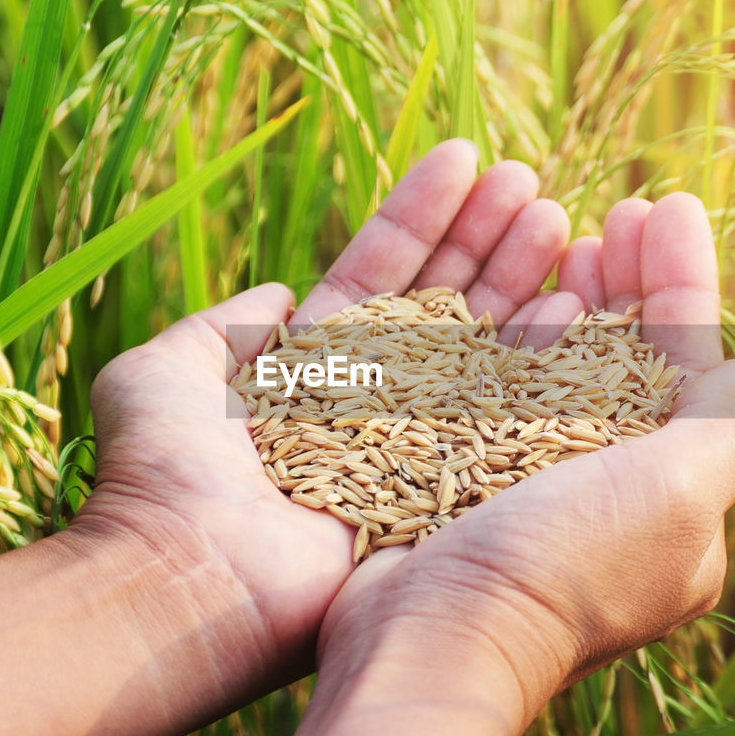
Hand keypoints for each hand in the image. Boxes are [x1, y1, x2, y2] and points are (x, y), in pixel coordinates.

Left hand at [78, 139, 572, 699]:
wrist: (188, 578)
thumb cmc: (161, 472)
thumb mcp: (162, 369)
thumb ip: (222, 323)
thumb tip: (279, 292)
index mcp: (311, 367)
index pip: (379, 272)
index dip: (422, 214)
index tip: (465, 157)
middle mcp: (370, 400)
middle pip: (440, 300)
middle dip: (483, 236)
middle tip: (527, 180)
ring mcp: (413, 441)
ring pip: (477, 344)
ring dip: (516, 276)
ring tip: (557, 214)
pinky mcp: (446, 484)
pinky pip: (499, 409)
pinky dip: (533, 355)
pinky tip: (573, 300)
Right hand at [256, 194, 734, 735]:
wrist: (431, 640)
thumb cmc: (561, 569)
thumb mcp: (673, 500)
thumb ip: (724, 430)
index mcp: (669, 500)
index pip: (691, 364)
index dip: (684, 281)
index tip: (670, 206)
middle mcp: (605, 490)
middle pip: (627, 356)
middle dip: (630, 279)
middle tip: (618, 210)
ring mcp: (531, 480)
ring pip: (560, 362)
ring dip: (569, 289)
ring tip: (564, 226)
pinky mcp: (464, 473)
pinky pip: (495, 383)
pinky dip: (506, 330)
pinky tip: (507, 288)